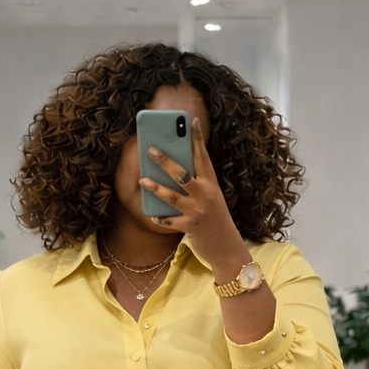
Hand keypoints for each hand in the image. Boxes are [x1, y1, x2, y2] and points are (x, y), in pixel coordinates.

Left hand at [139, 117, 249, 278]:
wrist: (226, 246)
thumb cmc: (215, 218)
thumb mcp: (210, 197)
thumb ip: (197, 183)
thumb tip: (173, 170)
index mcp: (211, 183)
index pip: (203, 157)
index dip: (197, 139)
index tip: (192, 122)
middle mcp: (205, 194)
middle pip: (182, 174)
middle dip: (165, 161)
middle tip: (151, 150)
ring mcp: (197, 211)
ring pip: (172, 196)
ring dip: (155, 187)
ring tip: (142, 179)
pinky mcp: (190, 227)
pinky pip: (170, 221)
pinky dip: (160, 218)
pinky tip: (152, 214)